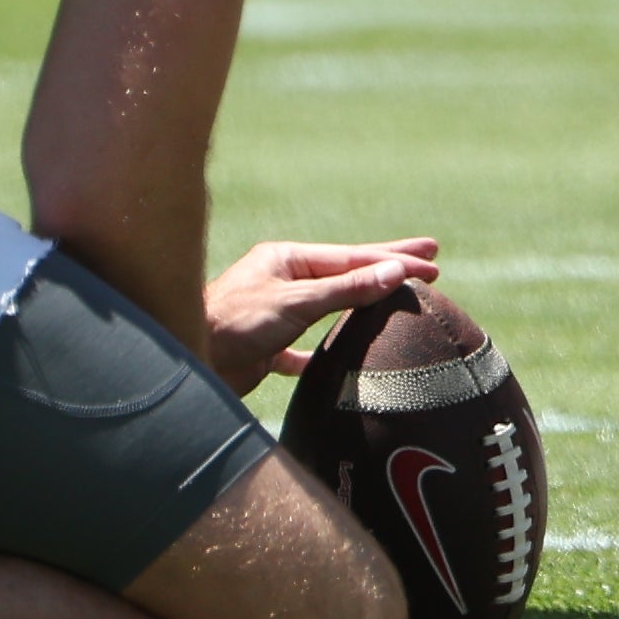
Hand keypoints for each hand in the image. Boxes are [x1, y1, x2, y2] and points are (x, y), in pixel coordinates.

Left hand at [203, 235, 441, 380]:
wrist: (187, 360)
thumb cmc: (234, 323)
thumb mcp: (296, 302)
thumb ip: (346, 289)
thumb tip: (394, 272)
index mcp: (287, 260)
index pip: (353, 258)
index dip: (394, 259)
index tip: (432, 260)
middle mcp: (282, 282)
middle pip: (346, 274)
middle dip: (387, 270)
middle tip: (431, 263)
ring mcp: (275, 313)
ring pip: (329, 307)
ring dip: (362, 304)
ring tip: (395, 298)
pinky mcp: (265, 347)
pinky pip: (304, 347)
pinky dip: (325, 351)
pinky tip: (340, 357)